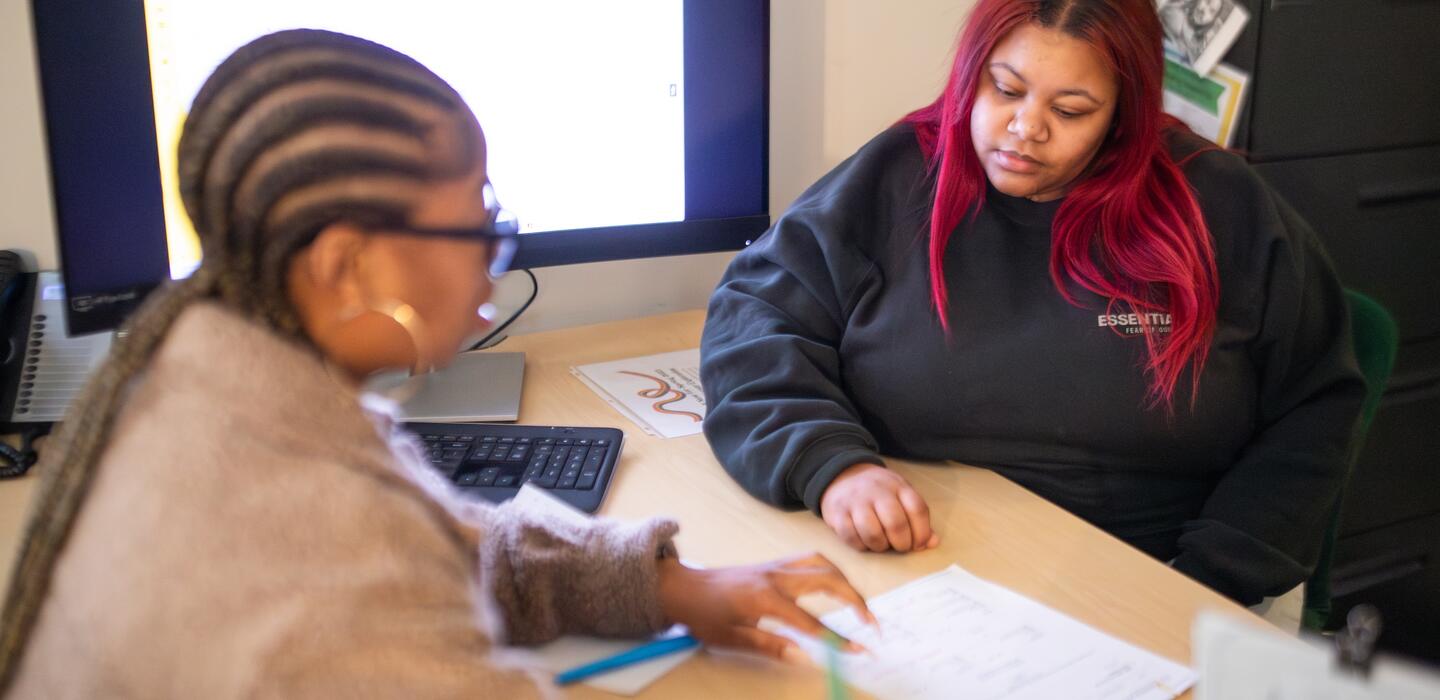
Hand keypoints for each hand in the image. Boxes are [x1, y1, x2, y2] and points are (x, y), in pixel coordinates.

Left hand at [656, 552, 874, 659]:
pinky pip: (811, 559)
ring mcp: (776, 566)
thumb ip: (770, 646)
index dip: (837, 638)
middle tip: (872, 623)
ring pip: (822, 562)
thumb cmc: (704, 616)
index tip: (859, 650)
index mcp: (764, 598)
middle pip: (827, 579)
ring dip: (846, 580)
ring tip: (860, 604)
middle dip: (855, 600)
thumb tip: (804, 657)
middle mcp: (775, 576)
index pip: (810, 621)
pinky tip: (836, 585)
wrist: (684, 587)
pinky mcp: (775, 563)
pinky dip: (830, 570)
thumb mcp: (732, 638)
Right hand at [820, 463, 938, 552]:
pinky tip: (864, 541)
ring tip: (881, 543)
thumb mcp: (901, 496)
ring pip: (873, 533)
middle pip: (896, 523)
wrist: (843, 475)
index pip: (917, 509)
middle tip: (900, 547)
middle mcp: (877, 491)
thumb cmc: (879, 492)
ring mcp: (855, 501)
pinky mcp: (837, 512)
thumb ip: (917, 519)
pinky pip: (851, 537)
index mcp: (898, 486)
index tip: (919, 544)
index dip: (922, 532)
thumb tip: (932, 543)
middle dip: (902, 543)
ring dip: (880, 546)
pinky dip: (860, 545)